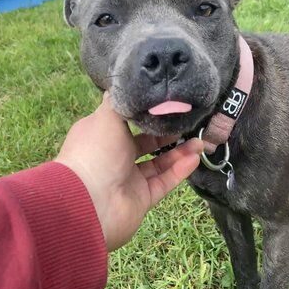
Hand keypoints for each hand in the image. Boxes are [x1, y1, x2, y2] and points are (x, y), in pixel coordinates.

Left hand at [55, 94, 202, 250]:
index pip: (126, 121)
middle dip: (167, 134)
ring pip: (158, 163)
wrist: (88, 203)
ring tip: (201, 141)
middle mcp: (114, 156)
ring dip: (179, 152)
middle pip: (145, 143)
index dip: (146, 114)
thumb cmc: (95, 152)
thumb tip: (128, 85)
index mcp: (102, 136)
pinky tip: (195, 157)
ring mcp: (128, 179)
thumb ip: (120, 101)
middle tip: (189, 124)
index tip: (167, 105)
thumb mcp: (106, 116)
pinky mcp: (141, 199)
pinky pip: (164, 182)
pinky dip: (179, 171)